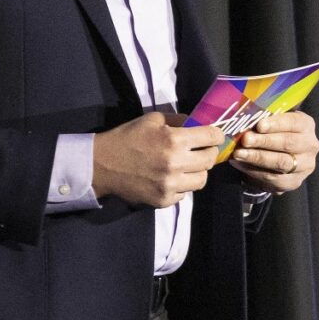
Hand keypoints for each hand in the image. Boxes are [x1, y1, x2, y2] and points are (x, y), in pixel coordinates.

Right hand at [93, 110, 224, 206]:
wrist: (102, 165)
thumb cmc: (128, 138)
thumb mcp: (153, 120)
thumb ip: (178, 120)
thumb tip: (197, 124)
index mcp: (174, 140)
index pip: (211, 137)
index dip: (216, 135)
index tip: (214, 136)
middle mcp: (176, 163)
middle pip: (210, 160)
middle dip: (208, 153)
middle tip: (201, 151)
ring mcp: (170, 185)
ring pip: (201, 180)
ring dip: (197, 172)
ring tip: (186, 167)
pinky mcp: (164, 200)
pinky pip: (185, 194)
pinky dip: (181, 186)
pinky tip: (170, 179)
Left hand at [234, 108, 318, 193]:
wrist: (278, 158)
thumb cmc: (272, 133)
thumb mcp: (272, 122)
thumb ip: (263, 118)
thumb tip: (245, 117)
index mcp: (306, 125)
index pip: (294, 122)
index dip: (276, 124)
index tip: (259, 125)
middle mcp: (310, 145)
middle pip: (288, 143)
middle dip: (264, 141)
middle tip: (245, 140)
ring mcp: (305, 165)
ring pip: (282, 162)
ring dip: (257, 157)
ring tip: (238, 154)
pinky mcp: (294, 181)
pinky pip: (274, 178)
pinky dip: (255, 171)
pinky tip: (240, 164)